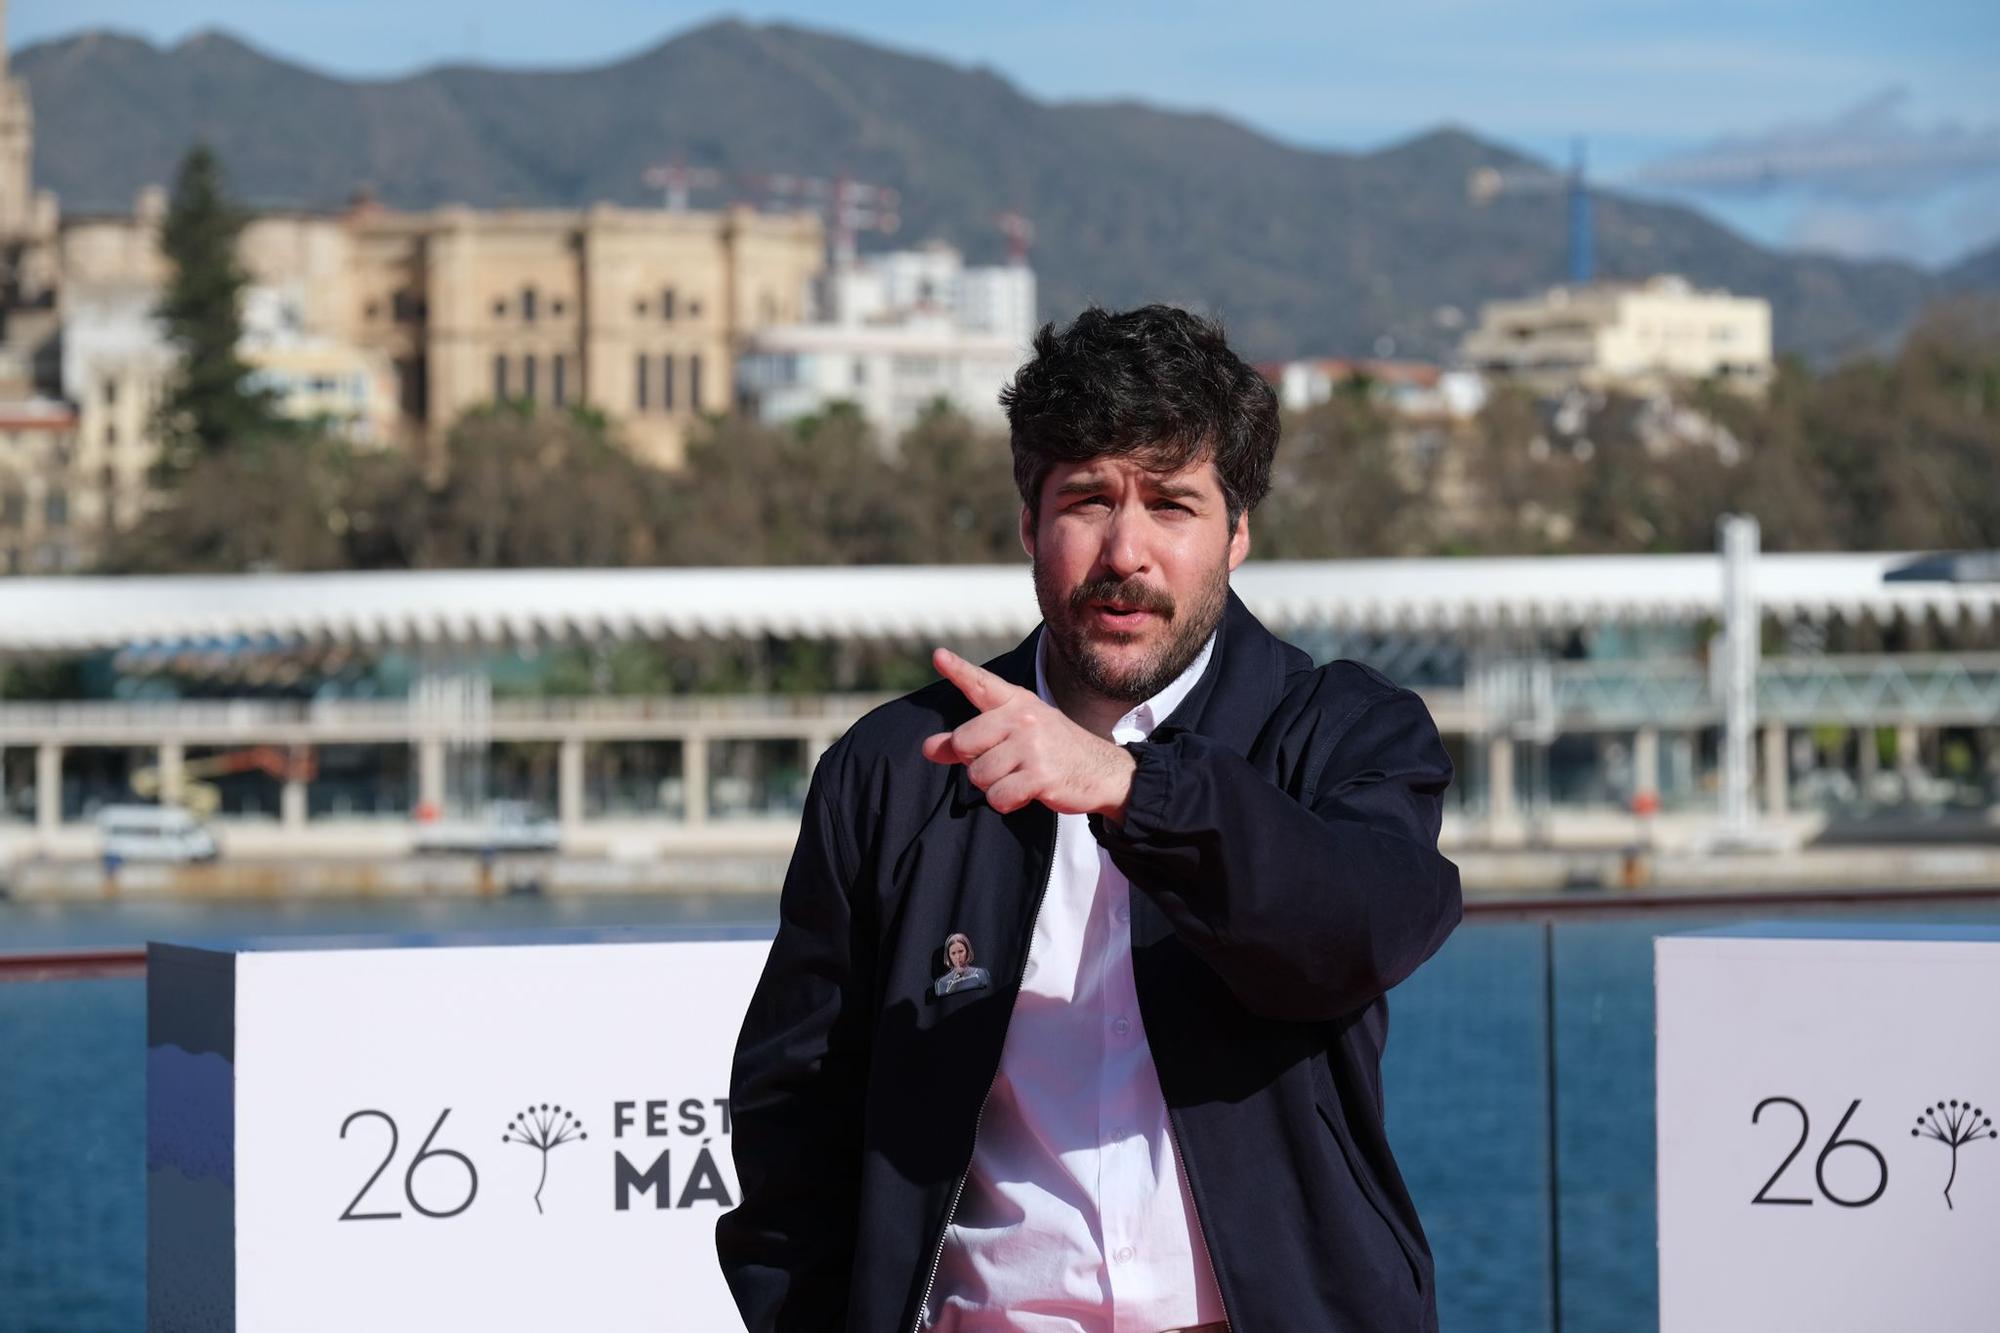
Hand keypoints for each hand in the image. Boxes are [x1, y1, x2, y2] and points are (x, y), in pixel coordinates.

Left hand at [921, 647, 1135, 819]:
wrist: (1104, 771)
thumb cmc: (1054, 751)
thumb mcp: (1016, 735)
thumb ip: (971, 740)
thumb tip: (927, 748)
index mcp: (1017, 703)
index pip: (981, 684)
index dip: (957, 670)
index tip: (937, 655)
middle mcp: (1023, 718)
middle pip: (963, 743)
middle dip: (975, 762)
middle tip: (1006, 763)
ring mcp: (1032, 746)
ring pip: (978, 775)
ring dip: (994, 785)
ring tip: (1021, 776)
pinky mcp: (1040, 775)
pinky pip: (998, 796)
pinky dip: (1008, 801)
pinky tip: (1028, 792)